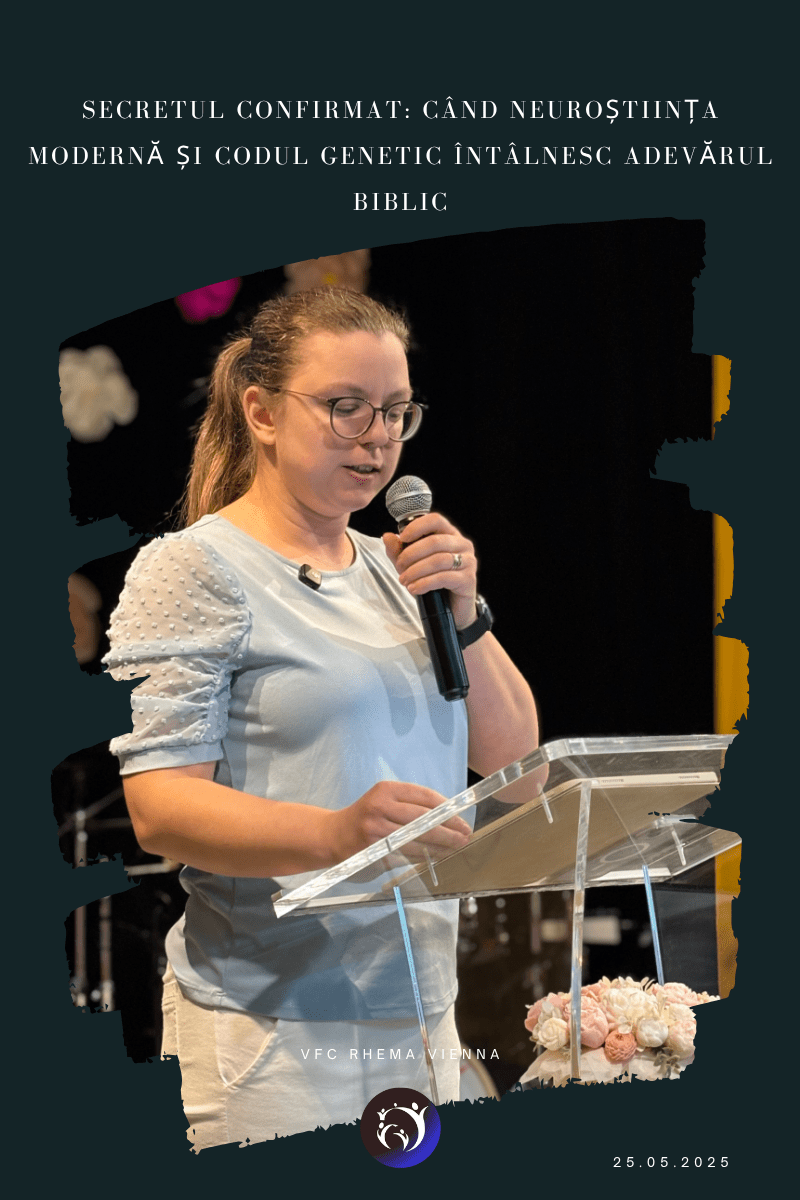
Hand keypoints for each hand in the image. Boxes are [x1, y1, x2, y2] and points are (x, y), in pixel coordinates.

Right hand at [329, 780, 471, 863]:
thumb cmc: (365, 816)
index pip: (424, 796)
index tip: (461, 818)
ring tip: (455, 847)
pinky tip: (436, 856)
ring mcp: (375, 828)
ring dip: (440, 846)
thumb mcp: (384, 799)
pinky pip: (406, 854)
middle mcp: (380, 806)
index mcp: (386, 789)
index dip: (446, 809)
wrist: (333, 834)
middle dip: (448, 829)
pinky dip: (424, 856)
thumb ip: (410, 804)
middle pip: (423, 819)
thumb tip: (447, 816)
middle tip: (465, 836)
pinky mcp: (373, 848)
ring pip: (417, 839)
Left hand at [382, 511, 477, 629]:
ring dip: (416, 570)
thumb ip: (399, 551)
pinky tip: (414, 589)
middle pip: (434, 542)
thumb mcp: (412, 564)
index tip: (402, 538)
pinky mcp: (468, 579)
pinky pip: (444, 577)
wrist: (452, 609)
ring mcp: (468, 561)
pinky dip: (425, 583)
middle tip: (399, 567)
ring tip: (404, 580)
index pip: (435, 520)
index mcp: (450, 535)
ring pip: (438, 560)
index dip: (417, 527)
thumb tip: (387, 537)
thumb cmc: (434, 582)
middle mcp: (462, 544)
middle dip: (411, 555)